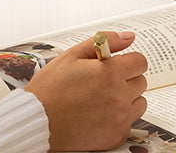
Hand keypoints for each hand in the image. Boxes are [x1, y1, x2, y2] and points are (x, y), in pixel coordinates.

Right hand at [25, 31, 147, 151]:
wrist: (35, 123)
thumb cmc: (50, 90)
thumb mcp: (73, 56)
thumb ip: (105, 41)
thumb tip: (128, 37)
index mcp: (111, 73)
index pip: (140, 62)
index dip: (128, 62)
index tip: (116, 66)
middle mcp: (119, 96)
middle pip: (140, 82)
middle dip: (126, 79)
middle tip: (105, 83)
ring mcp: (118, 119)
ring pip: (138, 103)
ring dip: (127, 99)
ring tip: (104, 99)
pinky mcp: (115, 137)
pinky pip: (129, 123)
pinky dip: (120, 119)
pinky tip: (101, 115)